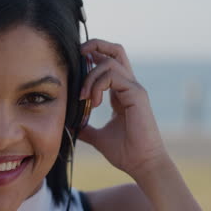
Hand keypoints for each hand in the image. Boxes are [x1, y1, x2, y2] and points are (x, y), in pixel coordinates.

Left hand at [78, 39, 166, 176]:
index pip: (108, 63)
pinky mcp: (137, 94)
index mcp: (120, 93)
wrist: (141, 165)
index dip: (92, 57)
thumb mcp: (98, 136)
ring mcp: (134, 89)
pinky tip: (93, 102)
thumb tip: (68, 125)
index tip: (75, 66)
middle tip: (78, 54)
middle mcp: (128, 86)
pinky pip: (114, 75)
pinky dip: (98, 84)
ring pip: (109, 63)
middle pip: (116, 51)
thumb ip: (85, 127)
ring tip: (84, 97)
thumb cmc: (125, 152)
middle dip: (95, 45)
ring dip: (90, 76)